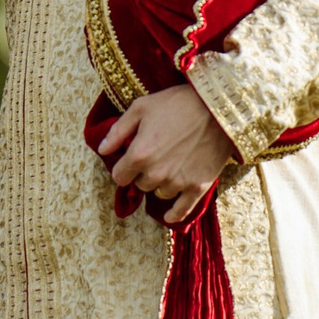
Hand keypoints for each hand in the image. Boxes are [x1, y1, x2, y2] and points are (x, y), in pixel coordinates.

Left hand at [96, 84, 237, 225]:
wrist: (217, 108)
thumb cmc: (176, 103)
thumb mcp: (141, 107)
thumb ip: (118, 131)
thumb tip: (102, 150)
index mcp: (139, 155)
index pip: (119, 177)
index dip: (123, 168)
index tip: (130, 161)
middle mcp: (156, 173)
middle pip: (140, 185)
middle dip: (143, 174)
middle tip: (154, 158)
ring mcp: (178, 182)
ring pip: (159, 193)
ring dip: (161, 184)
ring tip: (170, 166)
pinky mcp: (198, 187)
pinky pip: (181, 210)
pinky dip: (173, 214)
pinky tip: (169, 215)